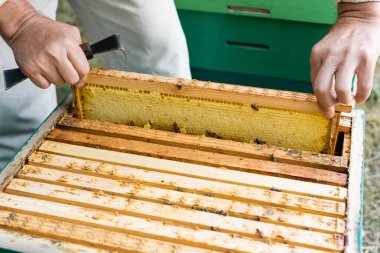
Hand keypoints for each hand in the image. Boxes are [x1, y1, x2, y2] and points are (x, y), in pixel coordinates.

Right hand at [0, 0, 88, 88]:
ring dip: (58, 77)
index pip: (83, 69)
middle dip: (71, 77)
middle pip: (72, 80)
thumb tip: (87, 69)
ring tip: (53, 65)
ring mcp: (41, 62)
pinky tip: (44, 69)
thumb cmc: (50, 31)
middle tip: (67, 70)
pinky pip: (45, 85)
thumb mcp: (71, 33)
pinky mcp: (30, 69)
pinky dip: (45, 80)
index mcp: (67, 43)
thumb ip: (81, 49)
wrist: (23, 27)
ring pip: (59, 83)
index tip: (80, 73)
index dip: (83, 74)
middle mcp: (55, 53)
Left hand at [310, 2, 379, 117]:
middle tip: (335, 106)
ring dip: (345, 100)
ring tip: (348, 99)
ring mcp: (348, 55)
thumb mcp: (324, 52)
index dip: (320, 101)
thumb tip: (323, 100)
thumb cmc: (340, 42)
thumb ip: (321, 71)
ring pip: (342, 90)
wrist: (359, 19)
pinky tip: (360, 97)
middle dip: (328, 104)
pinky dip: (361, 96)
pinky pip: (363, 85)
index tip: (325, 110)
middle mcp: (330, 55)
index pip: (314, 85)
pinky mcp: (366, 57)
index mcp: (316, 55)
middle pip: (322, 89)